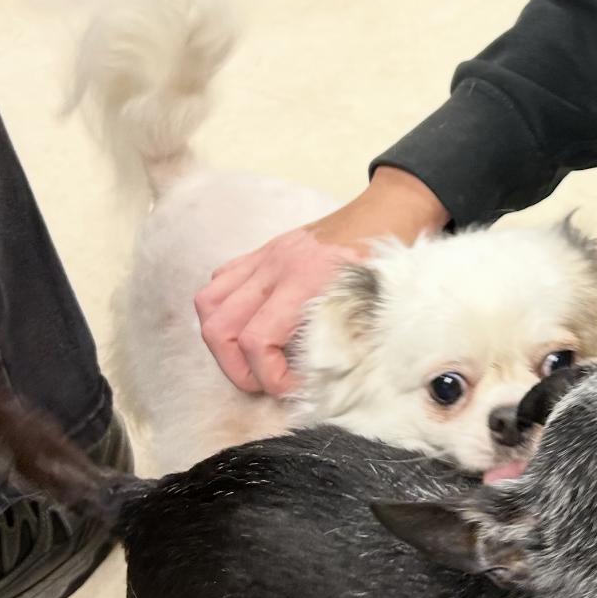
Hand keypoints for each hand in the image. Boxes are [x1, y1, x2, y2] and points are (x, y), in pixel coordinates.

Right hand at [194, 167, 448, 397]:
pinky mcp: (261, 252)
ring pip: (208, 304)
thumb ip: (348, 343)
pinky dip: (224, 310)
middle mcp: (275, 267)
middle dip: (236, 368)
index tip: (291, 387)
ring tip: (249, 359)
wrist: (388, 210)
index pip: (258, 340)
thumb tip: (323, 384)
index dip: (268, 377)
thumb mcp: (377, 306)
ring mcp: (264, 256)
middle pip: (220, 328)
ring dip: (222, 341)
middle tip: (264, 382)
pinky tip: (249, 324)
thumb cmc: (387, 259)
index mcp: (306, 281)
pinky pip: (221, 281)